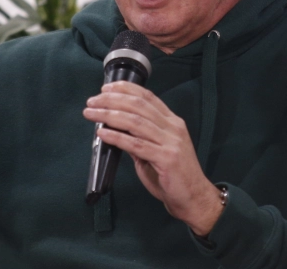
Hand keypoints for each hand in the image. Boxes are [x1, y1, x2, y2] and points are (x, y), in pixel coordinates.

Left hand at [83, 81, 223, 235]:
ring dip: (109, 115)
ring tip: (91, 113)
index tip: (106, 87)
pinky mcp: (166, 158)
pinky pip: (136, 144)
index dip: (126, 89)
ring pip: (135, 121)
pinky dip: (116, 137)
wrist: (195, 200)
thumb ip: (139, 140)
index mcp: (172, 122)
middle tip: (92, 101)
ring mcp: (171, 142)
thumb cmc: (174, 178)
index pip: (148, 97)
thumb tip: (117, 130)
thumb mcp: (156, 153)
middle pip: (138, 105)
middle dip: (112, 100)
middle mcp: (173, 127)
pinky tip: (102, 133)